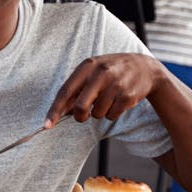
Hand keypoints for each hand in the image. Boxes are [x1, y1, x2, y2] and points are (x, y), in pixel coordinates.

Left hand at [46, 53, 164, 125]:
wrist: (144, 68)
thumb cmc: (110, 72)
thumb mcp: (92, 72)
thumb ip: (76, 88)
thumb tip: (62, 111)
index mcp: (87, 66)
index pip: (65, 91)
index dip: (55, 110)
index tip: (47, 125)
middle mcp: (101, 74)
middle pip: (81, 106)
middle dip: (80, 117)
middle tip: (83, 116)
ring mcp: (116, 85)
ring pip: (98, 113)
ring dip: (99, 113)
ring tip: (107, 100)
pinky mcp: (128, 96)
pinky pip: (112, 115)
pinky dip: (112, 113)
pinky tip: (118, 101)